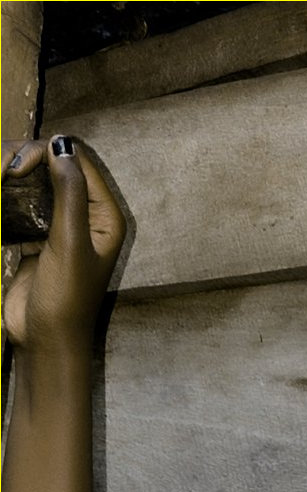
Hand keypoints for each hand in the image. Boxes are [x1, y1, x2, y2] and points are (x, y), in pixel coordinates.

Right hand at [2, 135, 125, 351]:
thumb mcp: (70, 244)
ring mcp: (61, 224)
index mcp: (105, 216)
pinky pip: (21, 201)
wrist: (46, 338)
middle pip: (54, 166)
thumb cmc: (66, 297)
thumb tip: (62, 147)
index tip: (15, 168)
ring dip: (10, 173)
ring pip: (35, 180)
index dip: (46, 153)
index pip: (78, 162)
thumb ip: (69, 195)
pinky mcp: (38, 234)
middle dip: (24, 160)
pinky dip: (5, 193)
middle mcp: (87, 216)